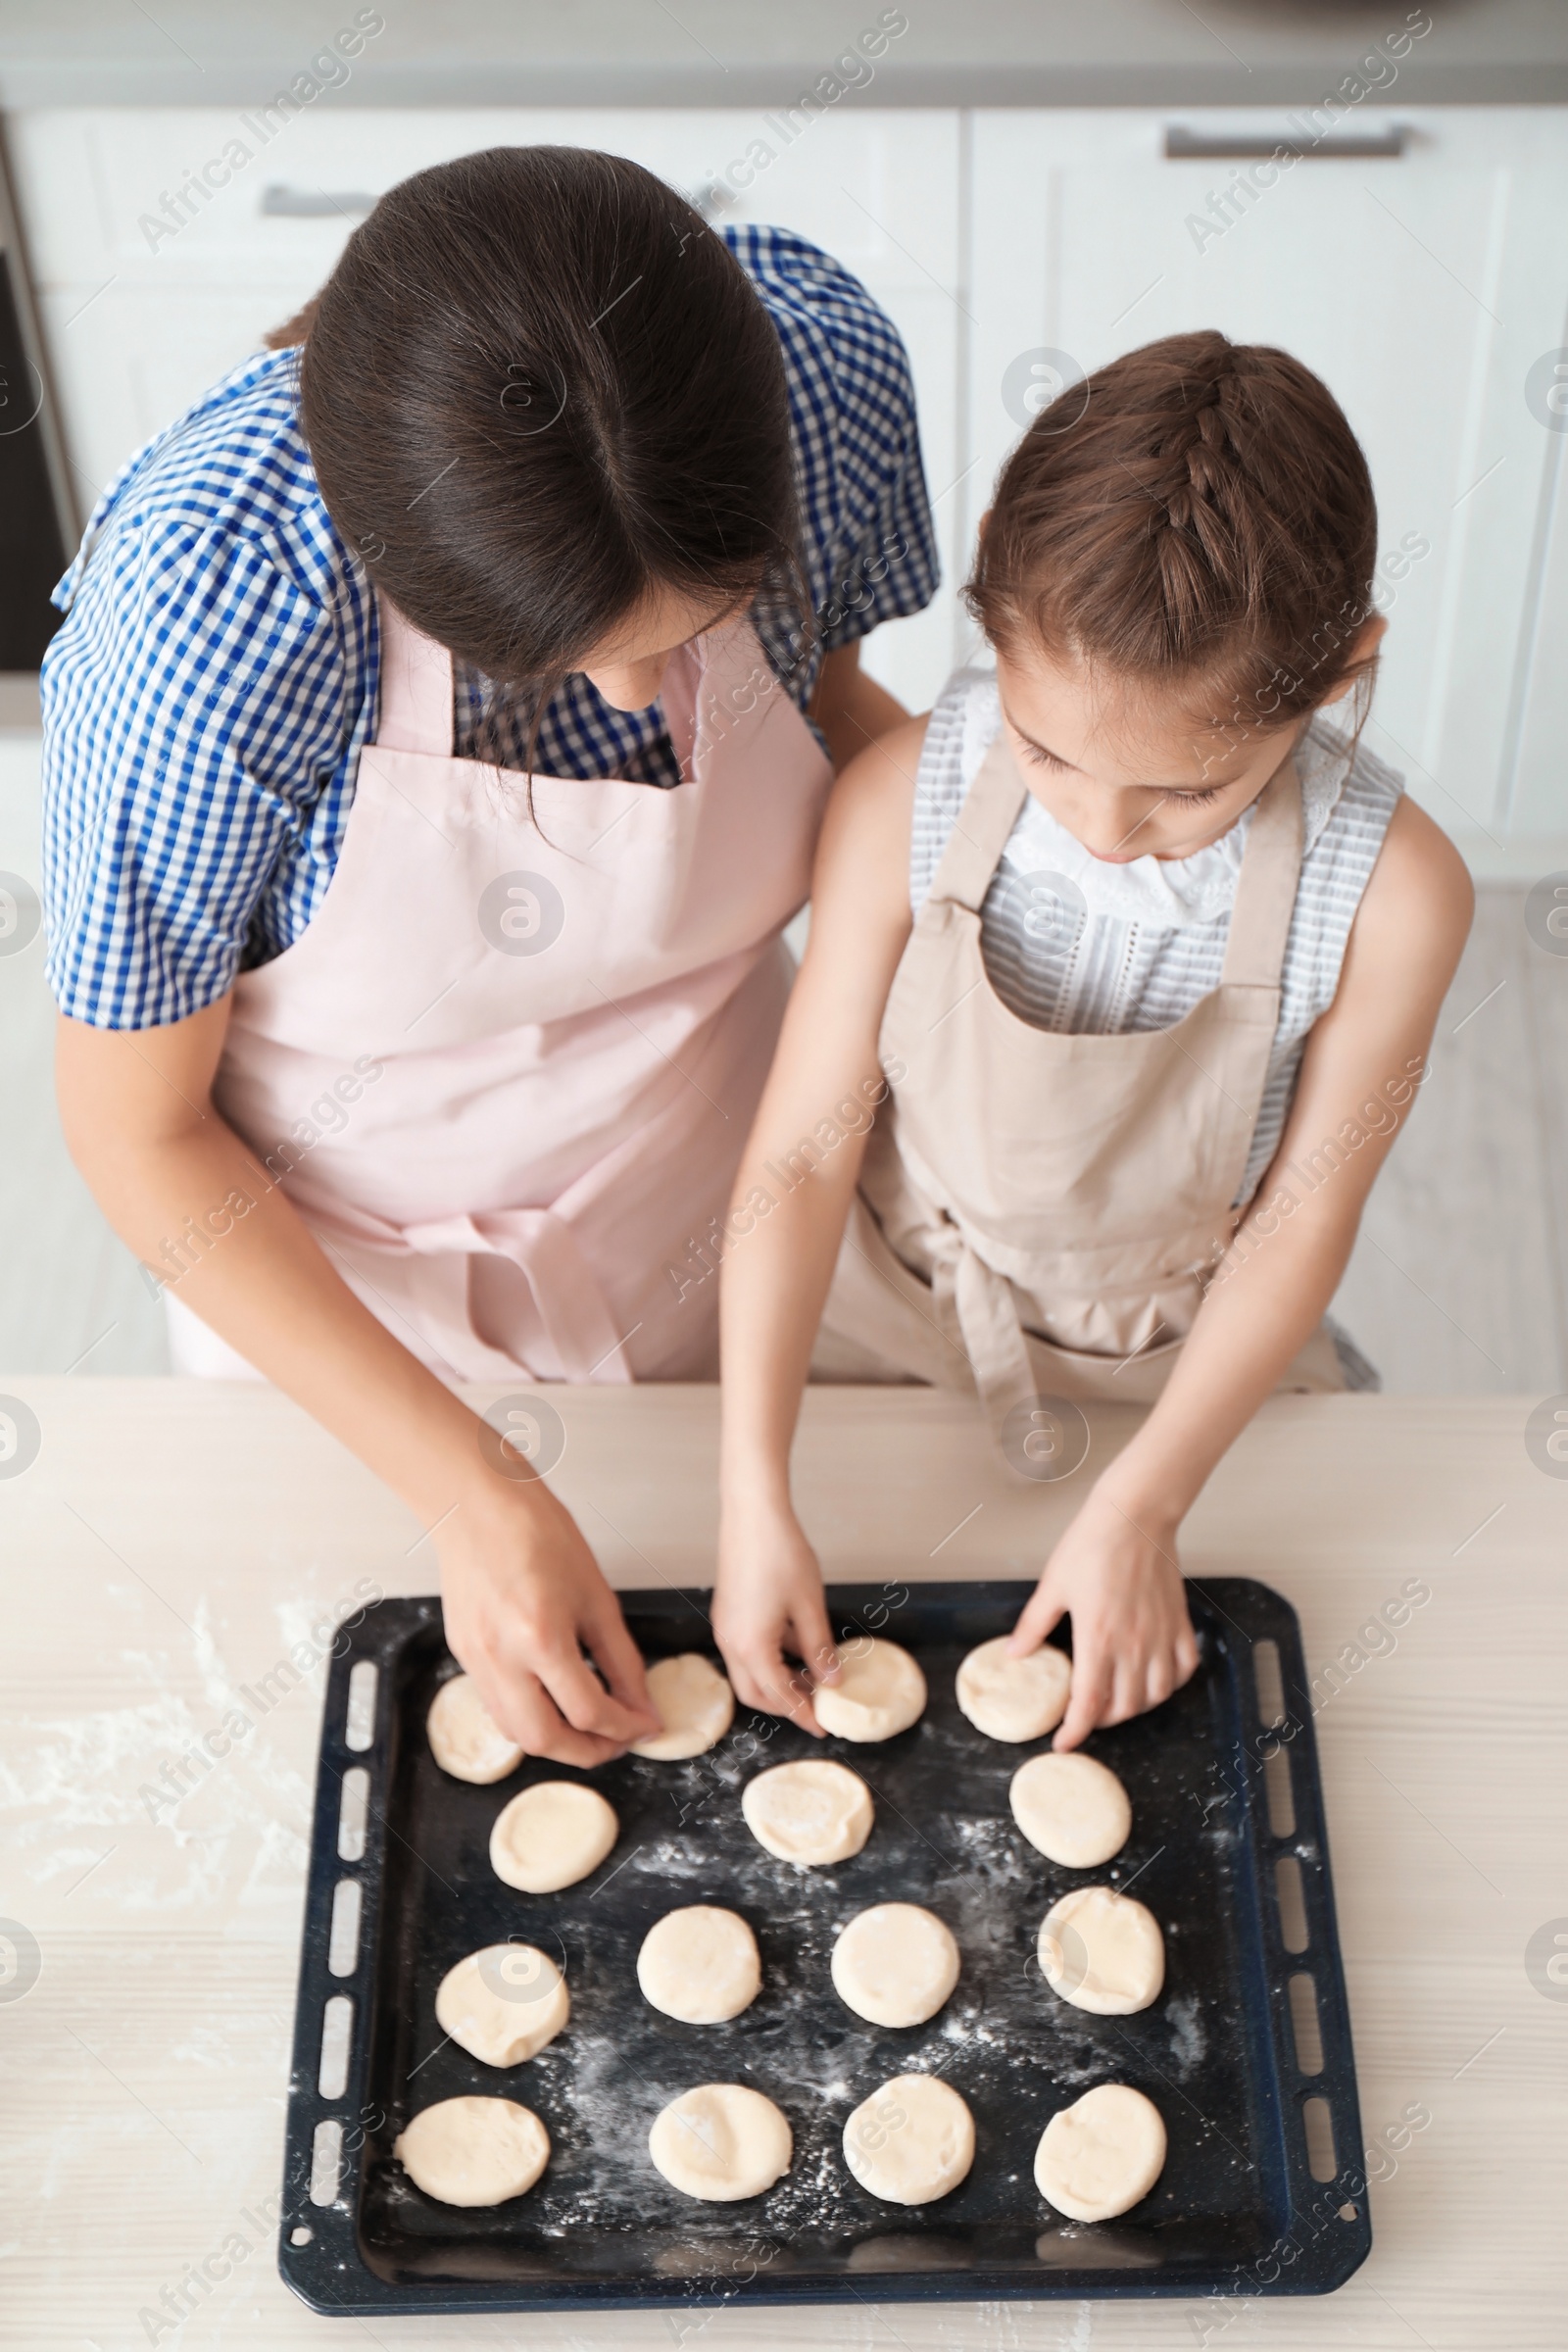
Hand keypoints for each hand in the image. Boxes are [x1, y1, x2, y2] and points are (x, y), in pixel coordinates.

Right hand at [439, 1477, 658, 1768]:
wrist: (477, 1505)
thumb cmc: (536, 1533)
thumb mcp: (596, 1596)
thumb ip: (620, 1658)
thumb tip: (639, 1702)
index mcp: (541, 1638)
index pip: (590, 1711)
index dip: (626, 1727)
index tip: (646, 1724)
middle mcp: (502, 1658)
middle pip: (546, 1740)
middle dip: (589, 1752)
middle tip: (618, 1740)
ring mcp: (476, 1661)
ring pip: (516, 1733)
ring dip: (556, 1741)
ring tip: (589, 1728)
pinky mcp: (462, 1656)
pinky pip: (497, 1707)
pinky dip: (529, 1717)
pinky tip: (553, 1703)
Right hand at [712, 1494, 838, 1734]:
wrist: (752, 1513)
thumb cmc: (781, 1554)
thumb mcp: (809, 1606)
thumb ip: (820, 1648)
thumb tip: (832, 1680)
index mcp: (752, 1647)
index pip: (779, 1697)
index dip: (802, 1714)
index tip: (823, 1727)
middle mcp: (730, 1643)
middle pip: (755, 1693)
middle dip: (784, 1705)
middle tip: (815, 1706)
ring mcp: (725, 1626)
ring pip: (747, 1672)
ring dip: (776, 1682)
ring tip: (810, 1678)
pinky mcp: (727, 1612)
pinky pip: (744, 1649)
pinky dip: (767, 1659)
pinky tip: (795, 1648)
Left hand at [1007, 1483, 1198, 1750]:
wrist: (1134, 1515)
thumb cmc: (1092, 1544)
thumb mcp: (1052, 1585)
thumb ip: (1034, 1625)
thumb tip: (1015, 1654)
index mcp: (1097, 1638)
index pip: (1088, 1704)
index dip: (1075, 1731)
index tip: (1063, 1741)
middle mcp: (1133, 1645)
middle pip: (1123, 1707)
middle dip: (1102, 1720)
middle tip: (1085, 1713)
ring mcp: (1160, 1635)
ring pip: (1155, 1695)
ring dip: (1136, 1706)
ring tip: (1117, 1699)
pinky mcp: (1178, 1622)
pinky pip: (1184, 1668)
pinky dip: (1171, 1682)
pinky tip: (1156, 1677)